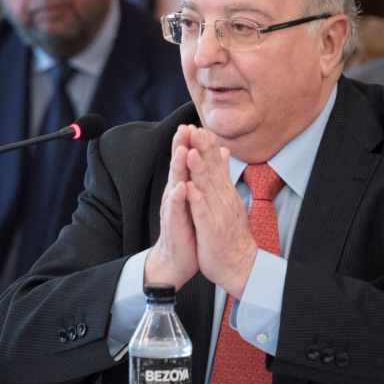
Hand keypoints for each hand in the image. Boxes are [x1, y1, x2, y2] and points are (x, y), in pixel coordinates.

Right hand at [144, 126, 198, 288]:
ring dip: (177, 168)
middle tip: (183, 128)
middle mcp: (175, 195)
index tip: (195, 124)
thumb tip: (210, 158)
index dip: (190, 143)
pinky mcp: (174, 225)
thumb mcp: (196, 201)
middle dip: (180, 147)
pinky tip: (180, 188)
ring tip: (181, 151)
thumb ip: (200, 179)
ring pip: (174, 184)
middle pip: (177, 167)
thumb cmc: (188, 230)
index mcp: (183, 188)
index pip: (186, 162)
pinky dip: (177, 199)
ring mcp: (173, 210)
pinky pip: (175, 210)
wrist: (176, 260)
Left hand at [184, 127, 256, 295]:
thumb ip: (223, 176)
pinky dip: (198, 200)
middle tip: (195, 129)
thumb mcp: (227, 199)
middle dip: (203, 150)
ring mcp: (219, 214)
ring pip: (208, 189)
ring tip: (191, 152)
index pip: (215, 165)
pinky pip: (204, 213)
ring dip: (200, 170)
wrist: (239, 265)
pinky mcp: (213, 230)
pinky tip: (191, 189)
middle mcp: (223, 199)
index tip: (198, 127)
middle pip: (212, 171)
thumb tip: (222, 152)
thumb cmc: (229, 233)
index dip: (206, 146)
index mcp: (224, 193)